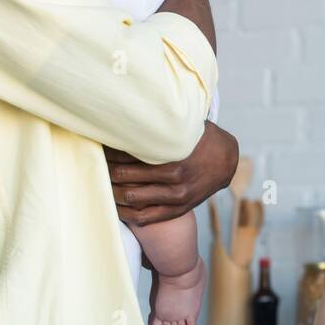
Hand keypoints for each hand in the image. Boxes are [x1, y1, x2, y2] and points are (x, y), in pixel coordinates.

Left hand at [105, 121, 238, 225]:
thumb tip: (133, 107)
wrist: (227, 162)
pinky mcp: (177, 209)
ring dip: (112, 190)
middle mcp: (174, 176)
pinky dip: (126, 213)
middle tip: (98, 163)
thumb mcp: (186, 126)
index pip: (129, 153)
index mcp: (173, 153)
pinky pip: (145, 217)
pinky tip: (116, 206)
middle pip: (125, 175)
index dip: (110, 151)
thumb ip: (163, 122)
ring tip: (103, 182)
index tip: (100, 147)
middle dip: (107, 169)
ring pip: (131, 198)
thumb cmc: (201, 139)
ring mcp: (176, 196)